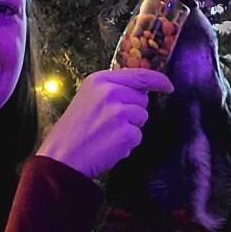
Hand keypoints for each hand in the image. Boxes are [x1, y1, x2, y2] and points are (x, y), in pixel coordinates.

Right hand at [37, 67, 173, 178]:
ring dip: (130, 128)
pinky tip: (108, 146)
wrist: (62, 156)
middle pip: (142, 99)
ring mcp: (119, 112)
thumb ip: (112, 89)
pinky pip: (138, 136)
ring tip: (107, 134)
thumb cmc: (73, 130)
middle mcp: (111, 92)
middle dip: (132, 111)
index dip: (158, 81)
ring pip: (142, 118)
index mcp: (100, 80)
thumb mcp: (88, 97)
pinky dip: (127, 144)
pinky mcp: (126, 133)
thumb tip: (141, 88)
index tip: (168, 86)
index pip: (140, 74)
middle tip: (108, 123)